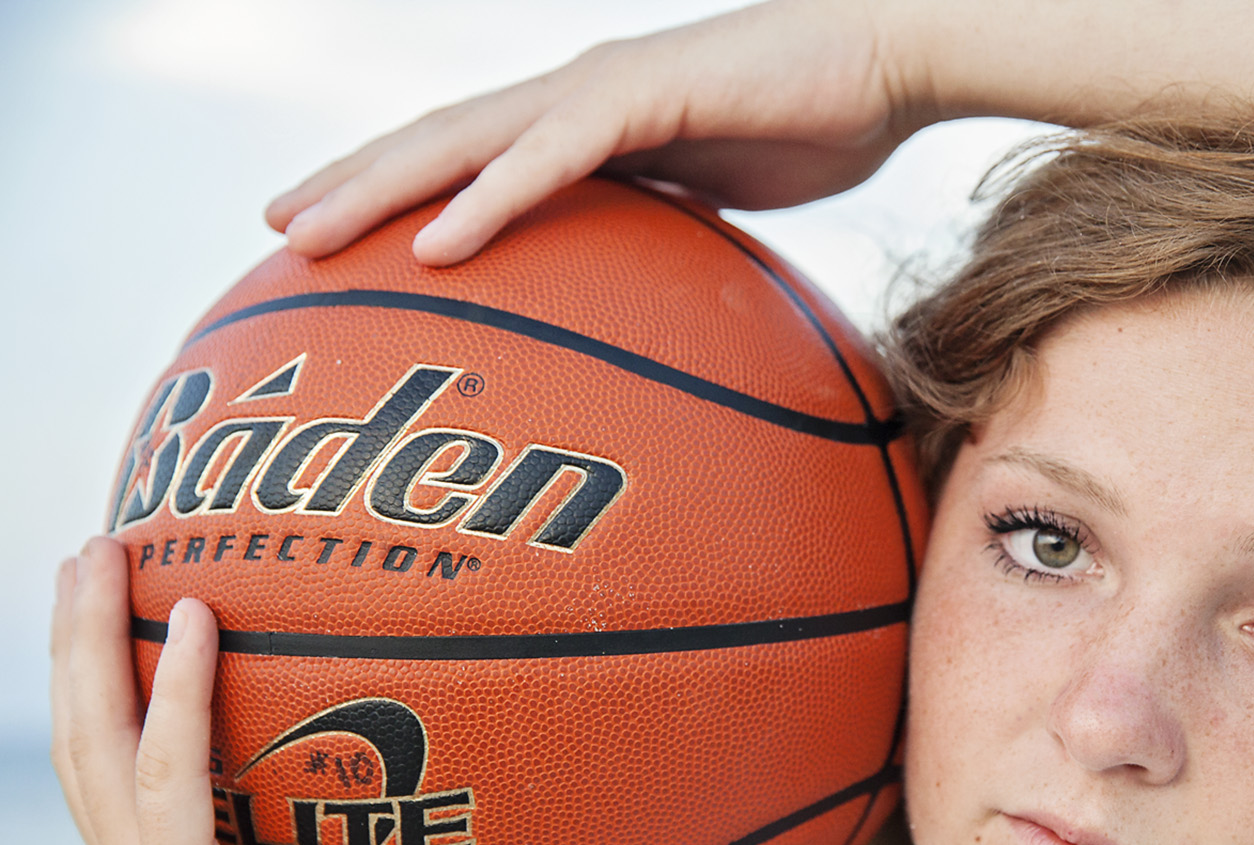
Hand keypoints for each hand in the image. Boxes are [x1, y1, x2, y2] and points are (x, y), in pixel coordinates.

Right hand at [50, 539, 372, 844]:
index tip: (122, 598)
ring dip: (96, 637)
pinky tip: (199, 620)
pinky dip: (181, 691)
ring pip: (99, 734)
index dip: (110, 678)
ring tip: (107, 550)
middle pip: (85, 726)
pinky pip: (172, 775)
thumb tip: (390, 810)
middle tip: (94, 543)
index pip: (118, 756)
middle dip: (79, 633)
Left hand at [266, 0, 924, 265]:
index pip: (469, 154)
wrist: (889, 60)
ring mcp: (600, 89)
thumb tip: (648, 287)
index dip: (394, 185)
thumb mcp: (725, 194)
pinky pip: (548, 156)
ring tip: (304, 235)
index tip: (335, 231)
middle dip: (349, 183)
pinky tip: (433, 245)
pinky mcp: (640, 95)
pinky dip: (487, 201)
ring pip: (462, 142)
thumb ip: (671, 226)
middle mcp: (573, 95)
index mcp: (588, 118)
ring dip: (377, 189)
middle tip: (275, 232)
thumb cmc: (822, 122)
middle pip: (436, 142)